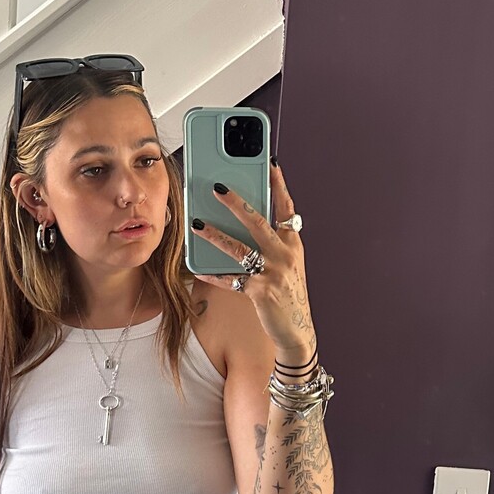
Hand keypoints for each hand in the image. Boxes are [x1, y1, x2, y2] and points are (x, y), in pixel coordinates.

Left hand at [190, 162, 316, 355]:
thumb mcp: (287, 263)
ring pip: (239, 248)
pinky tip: (198, 269)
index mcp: (292, 244)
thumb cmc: (288, 292)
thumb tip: (246, 219)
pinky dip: (212, 275)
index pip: (286, 208)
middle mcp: (285, 254)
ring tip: (196, 223)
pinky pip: (230, 280)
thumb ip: (273, 242)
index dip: (278, 185)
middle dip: (236, 203)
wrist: (297, 329)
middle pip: (258, 221)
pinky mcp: (260, 291)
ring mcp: (273, 273)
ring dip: (215, 235)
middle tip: (217, 187)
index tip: (269, 164)